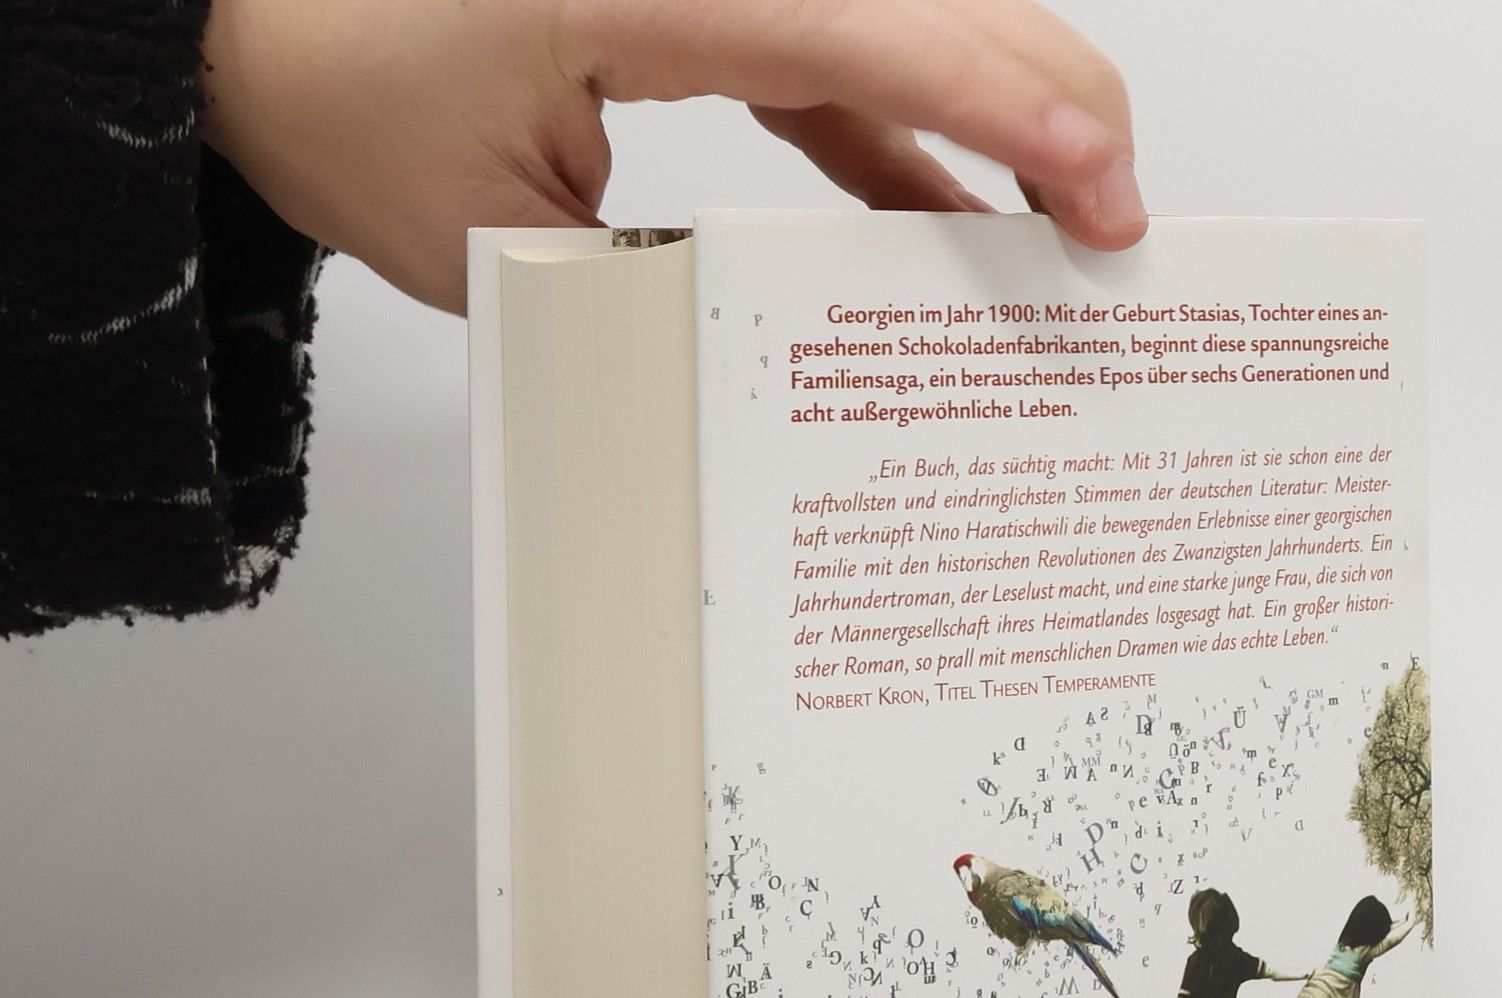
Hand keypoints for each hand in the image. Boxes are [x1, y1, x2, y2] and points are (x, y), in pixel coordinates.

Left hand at [201, 0, 1146, 312]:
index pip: (864, 32)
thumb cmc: (340, 93)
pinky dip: (910, 144)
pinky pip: (846, 67)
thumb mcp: (494, 240)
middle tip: (1124, 223)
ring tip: (1071, 231)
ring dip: (999, 121)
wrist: (258, 17)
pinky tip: (958, 225)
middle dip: (1050, 102)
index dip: (1002, 104)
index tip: (1097, 180)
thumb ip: (656, 281)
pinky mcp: (714, 2)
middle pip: (927, 0)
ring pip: (907, 27)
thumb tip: (789, 341)